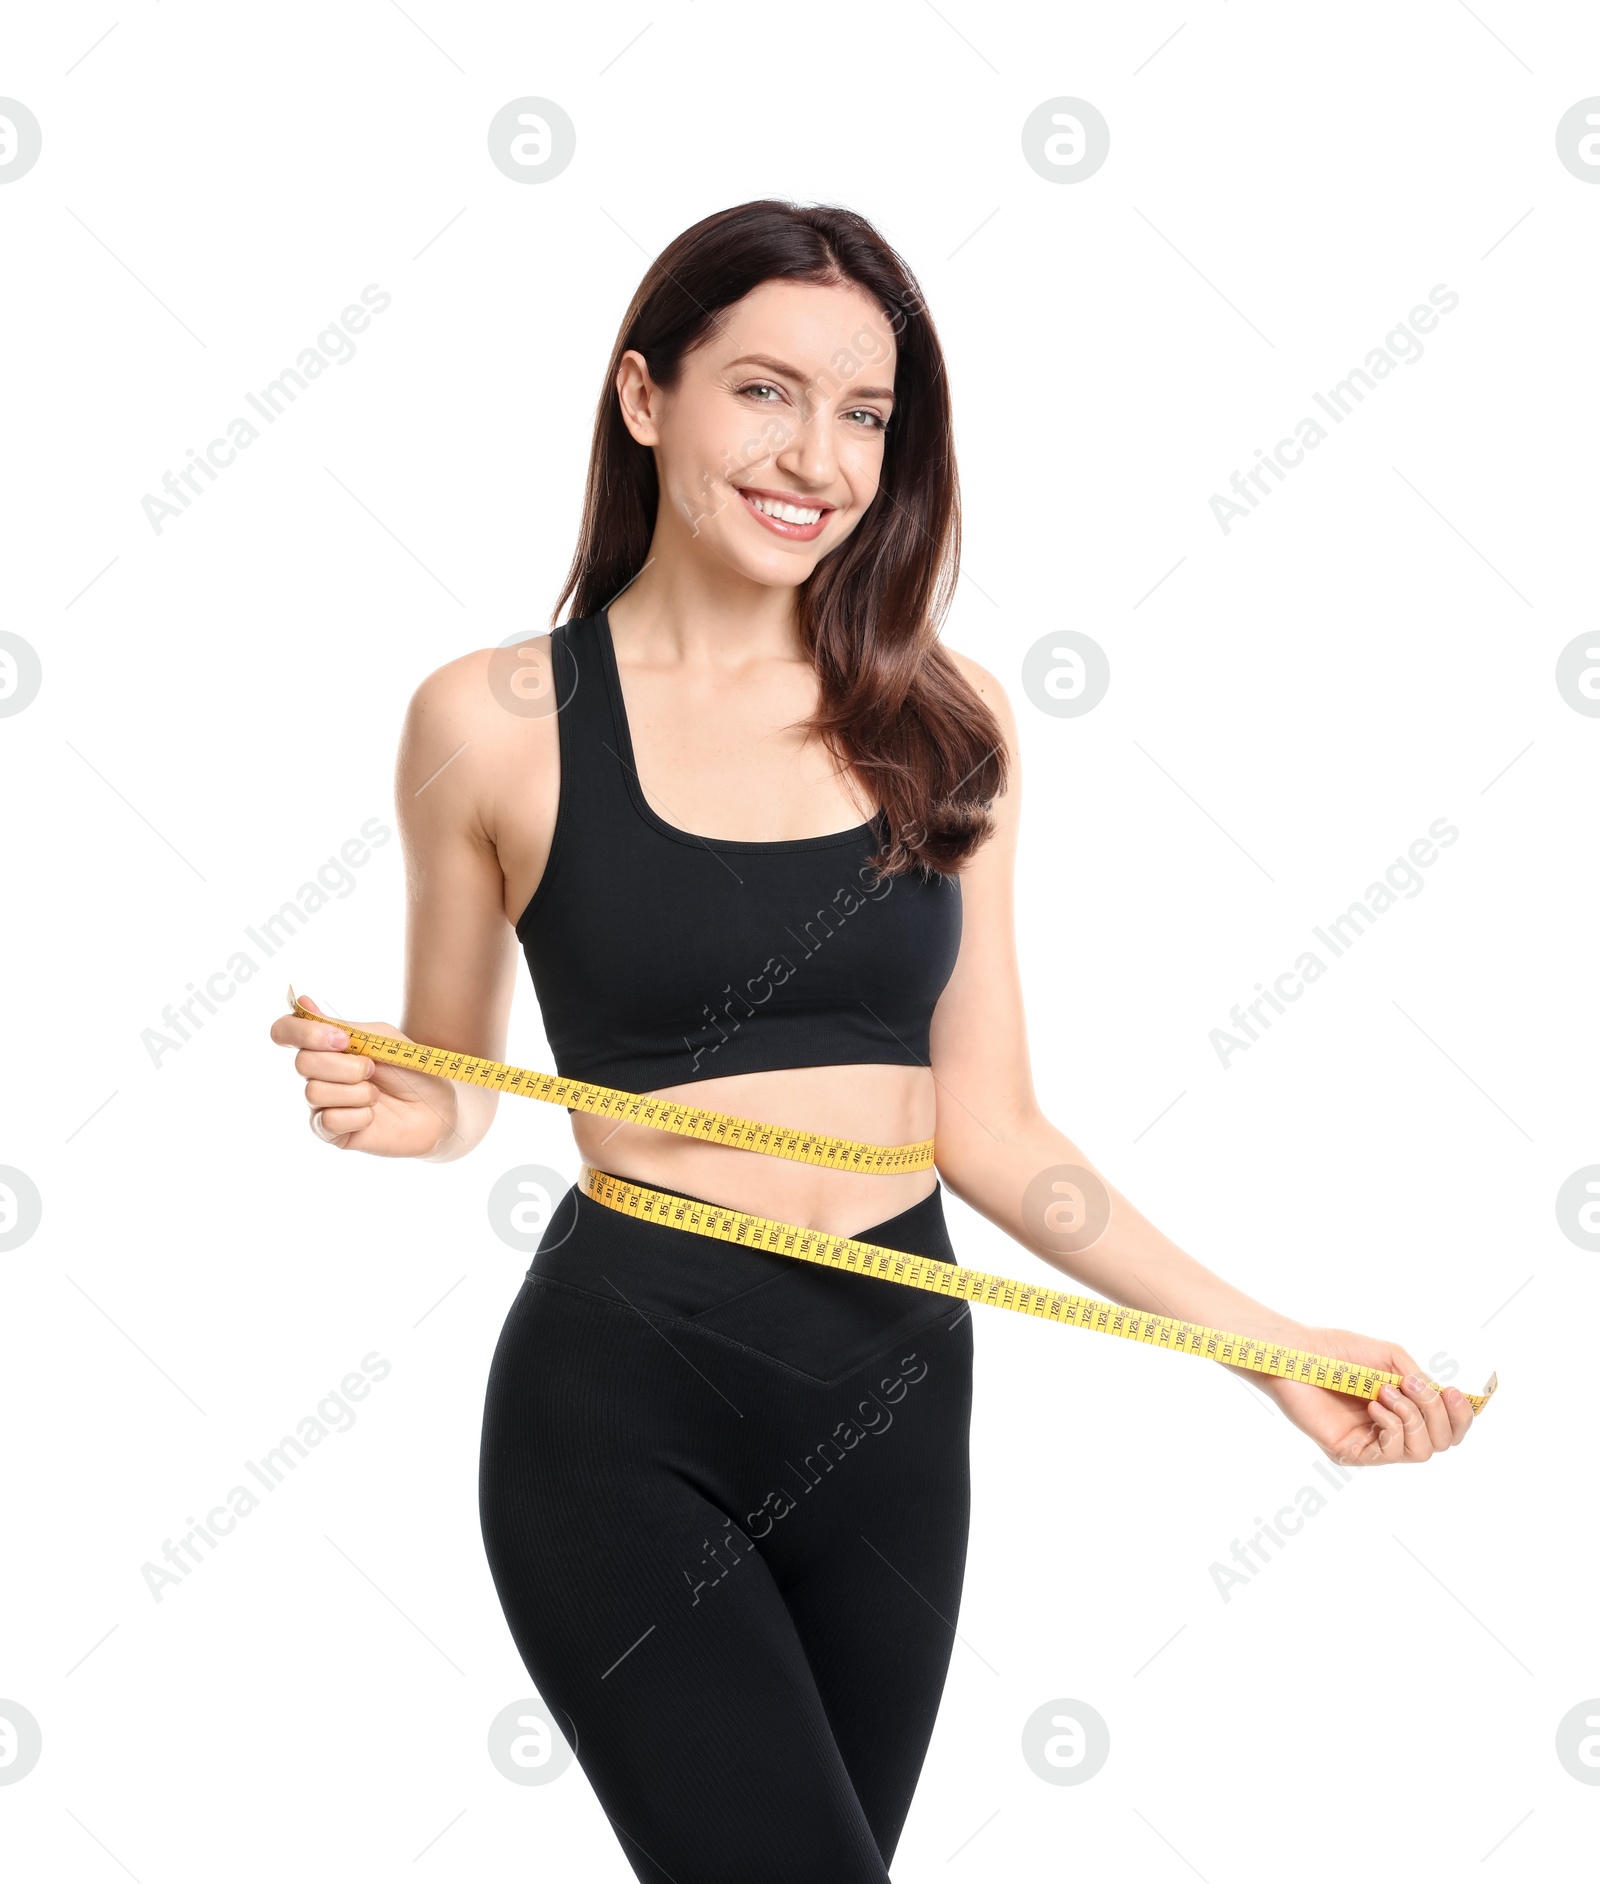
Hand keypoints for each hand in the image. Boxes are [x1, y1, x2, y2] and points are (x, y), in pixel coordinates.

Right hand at [267, 992, 458, 1158]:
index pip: (285, 1031)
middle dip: (345, 1065)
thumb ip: (342, 1026)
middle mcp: (318, 1074)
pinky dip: (359, 1115)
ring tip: (377, 1095)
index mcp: (326, 1046)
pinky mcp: (332, 1133)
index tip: (341, 1039)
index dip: (302, 1032)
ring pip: (314, 1092)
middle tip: (373, 1070)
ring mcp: (322, 1104)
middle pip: (303, 1062)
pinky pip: (329, 1121)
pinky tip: (373, 1116)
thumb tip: (302, 1001)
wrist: (439, 1108)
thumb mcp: (382, 1040)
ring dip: (357, 1091)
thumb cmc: (412, 1071)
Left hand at [1258, 1325, 1475, 1465]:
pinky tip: (1375, 1405)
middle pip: (1442, 1442)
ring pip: (1421, 1452)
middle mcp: (1393, 1430)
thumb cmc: (1337, 1351)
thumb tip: (1444, 1398)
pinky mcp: (1351, 1452)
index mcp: (1405, 1408)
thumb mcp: (1391, 1358)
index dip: (1461, 1415)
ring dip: (1413, 1418)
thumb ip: (1420, 1380)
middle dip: (1437, 1413)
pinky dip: (1392, 1426)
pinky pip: (1390, 1453)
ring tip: (1388, 1392)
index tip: (1452, 1391)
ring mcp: (1373, 1444)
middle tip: (1413, 1386)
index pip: (1449, 1427)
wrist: (1297, 1354)